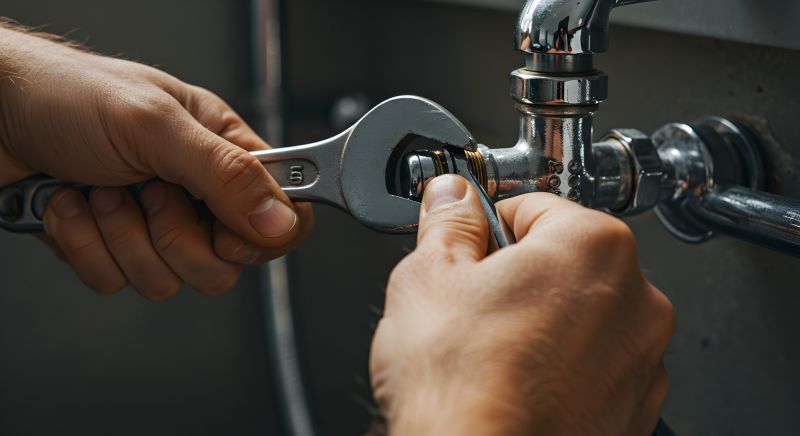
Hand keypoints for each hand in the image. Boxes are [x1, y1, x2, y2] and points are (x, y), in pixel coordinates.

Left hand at [0, 26, 312, 299]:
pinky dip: (85, 246)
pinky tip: (71, 205)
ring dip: (120, 237)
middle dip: (172, 237)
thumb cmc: (68, 97)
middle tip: (147, 192)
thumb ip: (225, 175)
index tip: (226, 230)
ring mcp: (153, 223)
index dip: (262, 236)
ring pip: (168, 280)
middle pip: (223, 265)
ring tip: (98, 189)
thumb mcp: (155, 127)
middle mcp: (195, 192)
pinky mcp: (113, 246)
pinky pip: (116, 281)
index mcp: (222, 151)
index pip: (283, 213)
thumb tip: (281, 220)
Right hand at [370, 175, 674, 435]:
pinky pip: (594, 367)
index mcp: (593, 247)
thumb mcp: (428, 278)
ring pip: (581, 315)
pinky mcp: (634, 410)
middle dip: (519, 274)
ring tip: (491, 352)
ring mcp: (642, 361)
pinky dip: (562, 368)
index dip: (490, 226)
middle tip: (473, 305)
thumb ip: (447, 222)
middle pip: (564, 260)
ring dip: (543, 322)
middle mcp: (636, 300)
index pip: (535, 206)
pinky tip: (518, 383)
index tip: (470, 247)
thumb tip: (452, 198)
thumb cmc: (463, 386)